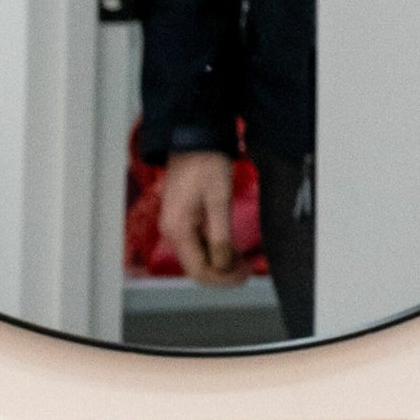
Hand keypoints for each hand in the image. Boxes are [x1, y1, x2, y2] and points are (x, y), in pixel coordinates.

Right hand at [160, 151, 244, 284]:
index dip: (223, 278)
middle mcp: (172, 232)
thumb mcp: (218, 201)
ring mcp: (175, 227)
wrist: (192, 141)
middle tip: (247, 271)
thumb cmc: (206, 167)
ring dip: (219, 264)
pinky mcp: (181, 220)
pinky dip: (214, 252)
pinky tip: (230, 249)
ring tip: (243, 261)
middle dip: (222, 274)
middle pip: (195, 268)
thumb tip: (224, 265)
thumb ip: (220, 236)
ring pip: (197, 258)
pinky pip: (197, 246)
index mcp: (178, 230)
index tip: (246, 275)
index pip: (199, 270)